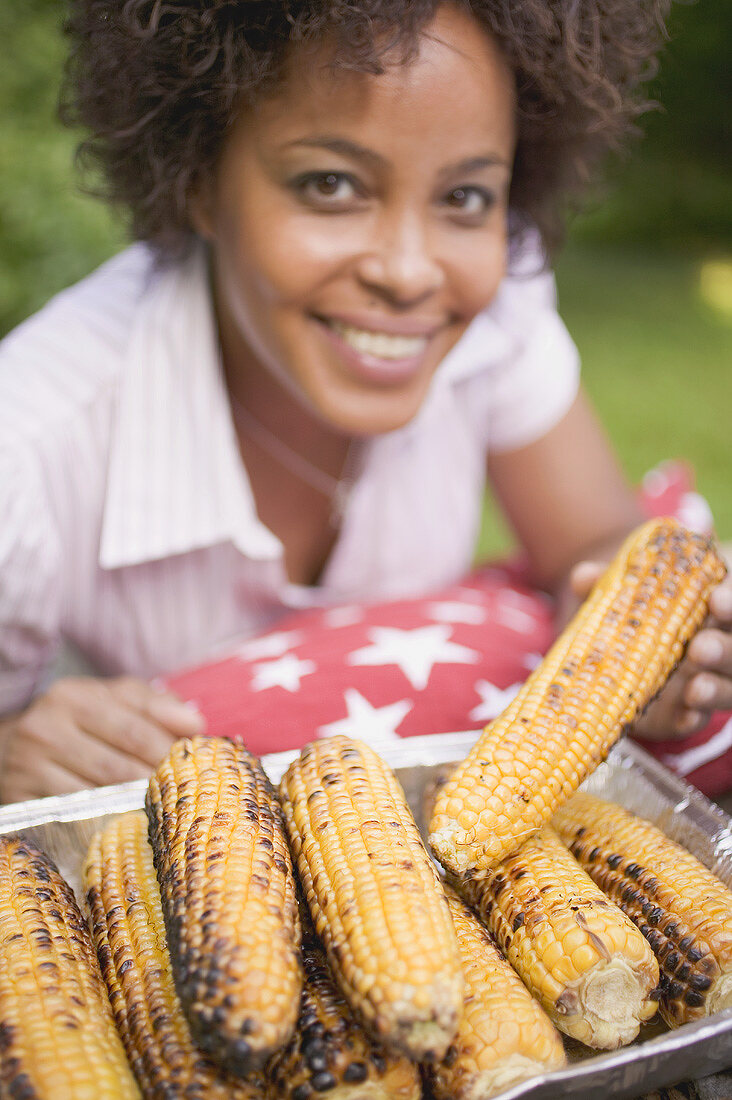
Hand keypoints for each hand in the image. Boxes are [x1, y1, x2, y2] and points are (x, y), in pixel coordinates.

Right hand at [0, 676, 205, 803]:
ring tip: (163, 806)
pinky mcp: (22, 797)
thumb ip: (156, 705)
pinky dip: (108, 816)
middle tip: (184, 792)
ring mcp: (30, 764)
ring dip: (137, 801)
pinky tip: (129, 817)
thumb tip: (194, 722)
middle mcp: (47, 725)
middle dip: (156, 779)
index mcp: (75, 696)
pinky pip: (77, 812)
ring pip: (100, 791)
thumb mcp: (114, 702)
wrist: (12, 747)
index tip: (194, 762)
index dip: (168, 747)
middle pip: (119, 762)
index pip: (134, 725)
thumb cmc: (78, 723)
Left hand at [570, 562, 731, 741]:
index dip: (730, 597)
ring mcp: (707, 677)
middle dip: (725, 647)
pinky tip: (686, 716)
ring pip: (729, 685)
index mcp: (706, 599)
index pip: (728, 594)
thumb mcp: (614, 596)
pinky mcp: (687, 711)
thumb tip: (583, 577)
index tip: (715, 600)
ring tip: (694, 689)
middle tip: (699, 647)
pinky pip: (698, 718)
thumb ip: (604, 584)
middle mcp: (716, 638)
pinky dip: (693, 717)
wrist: (607, 664)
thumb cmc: (625, 614)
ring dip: (716, 687)